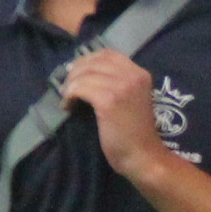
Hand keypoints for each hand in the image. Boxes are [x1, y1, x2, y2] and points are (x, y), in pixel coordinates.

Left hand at [60, 48, 170, 181]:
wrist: (143, 157)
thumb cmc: (136, 135)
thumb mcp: (133, 100)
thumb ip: (119, 84)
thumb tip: (86, 72)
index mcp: (140, 74)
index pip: (108, 54)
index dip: (89, 60)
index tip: (77, 72)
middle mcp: (132, 75)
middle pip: (94, 61)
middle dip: (76, 71)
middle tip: (67, 86)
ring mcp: (121, 87)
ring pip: (85, 74)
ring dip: (70, 85)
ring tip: (67, 98)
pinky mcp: (108, 100)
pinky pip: (80, 88)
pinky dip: (69, 95)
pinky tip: (68, 106)